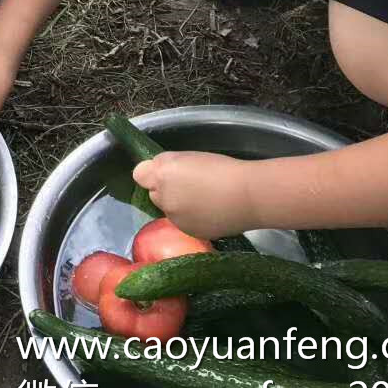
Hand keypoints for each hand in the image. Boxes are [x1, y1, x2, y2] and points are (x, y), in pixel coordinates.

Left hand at [132, 152, 257, 240]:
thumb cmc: (222, 169)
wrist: (248, 196)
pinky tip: (210, 212)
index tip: (168, 172)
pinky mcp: (189, 231)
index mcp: (162, 173)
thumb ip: (165, 165)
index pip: (140, 175)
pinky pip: (184, 222)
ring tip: (205, 199)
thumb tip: (153, 172)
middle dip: (167, 190)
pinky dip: (192, 218)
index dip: (153, 173)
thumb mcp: (188, 156)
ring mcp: (176, 218)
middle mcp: (163, 197)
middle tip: (191, 185)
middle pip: (154, 193)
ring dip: (179, 205)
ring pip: (170, 209)